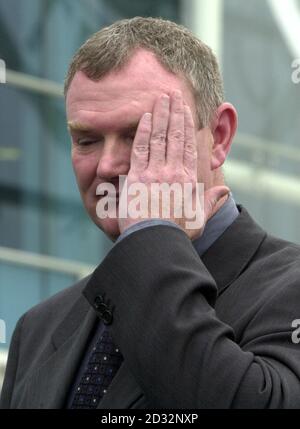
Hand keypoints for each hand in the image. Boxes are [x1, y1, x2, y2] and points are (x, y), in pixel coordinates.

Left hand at [118, 90, 228, 239]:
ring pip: (159, 137)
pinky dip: (143, 132)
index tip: (186, 110)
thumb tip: (225, 190)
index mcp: (187, 180)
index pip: (188, 146)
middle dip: (174, 112)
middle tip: (173, 94)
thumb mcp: (198, 219)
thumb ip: (210, 202)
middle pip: (175, 136)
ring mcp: (154, 172)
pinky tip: (145, 117)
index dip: (187, 125)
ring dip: (160, 115)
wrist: (154, 241)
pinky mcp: (136, 177)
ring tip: (161, 97)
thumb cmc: (176, 233)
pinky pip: (141, 149)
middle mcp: (172, 171)